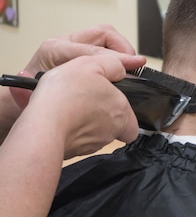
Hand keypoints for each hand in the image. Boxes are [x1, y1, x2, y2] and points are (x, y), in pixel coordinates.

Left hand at [11, 24, 145, 108]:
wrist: (24, 101)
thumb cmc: (28, 98)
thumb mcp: (29, 96)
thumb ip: (28, 89)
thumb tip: (31, 75)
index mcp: (54, 50)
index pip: (93, 48)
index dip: (116, 57)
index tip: (134, 64)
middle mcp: (65, 43)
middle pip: (103, 33)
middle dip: (123, 47)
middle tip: (135, 64)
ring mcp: (76, 46)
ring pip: (107, 37)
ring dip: (123, 50)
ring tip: (132, 67)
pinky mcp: (83, 52)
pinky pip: (107, 45)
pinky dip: (119, 56)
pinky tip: (124, 71)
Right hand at [25, 54, 139, 158]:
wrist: (41, 126)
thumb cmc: (66, 97)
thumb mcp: (92, 64)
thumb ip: (112, 64)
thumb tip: (121, 68)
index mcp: (121, 113)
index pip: (134, 122)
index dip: (124, 112)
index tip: (112, 101)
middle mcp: (109, 132)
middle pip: (113, 127)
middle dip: (101, 114)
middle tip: (86, 100)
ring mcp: (91, 145)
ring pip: (93, 135)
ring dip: (84, 122)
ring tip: (70, 106)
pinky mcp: (72, 152)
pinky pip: (75, 141)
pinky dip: (69, 130)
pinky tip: (59, 118)